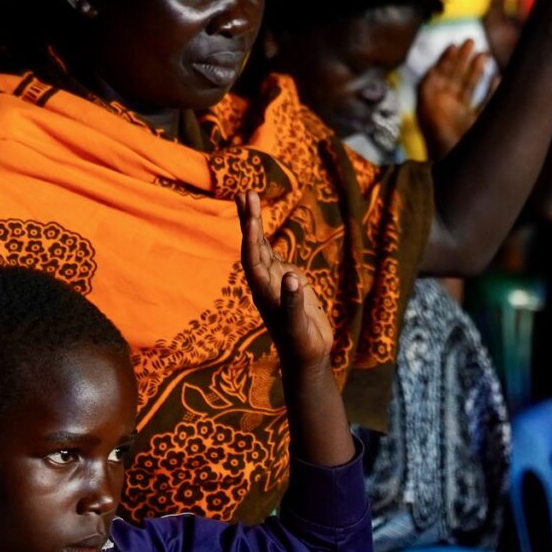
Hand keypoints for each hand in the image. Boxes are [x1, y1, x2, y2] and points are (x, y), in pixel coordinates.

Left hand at [239, 191, 331, 370]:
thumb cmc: (302, 344)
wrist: (307, 357)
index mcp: (264, 292)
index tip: (250, 215)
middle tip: (245, 193)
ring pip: (261, 246)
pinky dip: (265, 237)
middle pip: (253, 246)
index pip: (253, 259)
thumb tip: (292, 276)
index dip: (250, 238)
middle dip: (249, 221)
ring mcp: (275, 281)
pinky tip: (258, 225)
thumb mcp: (299, 326)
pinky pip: (272, 254)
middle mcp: (265, 282)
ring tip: (248, 197)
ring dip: (254, 223)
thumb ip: (294, 302)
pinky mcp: (287, 282)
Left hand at [416, 39, 490, 155]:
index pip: (440, 76)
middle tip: (470, 40)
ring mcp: (464, 117)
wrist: (455, 169)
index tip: (454, 44)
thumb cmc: (439, 140)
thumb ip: (428, 89)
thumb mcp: (428, 111)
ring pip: (471, 88)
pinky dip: (492, 90)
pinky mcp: (479, 127)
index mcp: (435, 103)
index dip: (446, 60)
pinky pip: (486, 104)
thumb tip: (432, 69)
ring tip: (484, 54)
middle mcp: (448, 108)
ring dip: (477, 71)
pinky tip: (498, 78)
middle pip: (456, 78)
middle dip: (462, 59)